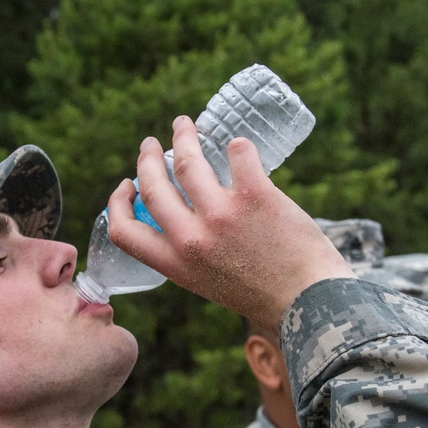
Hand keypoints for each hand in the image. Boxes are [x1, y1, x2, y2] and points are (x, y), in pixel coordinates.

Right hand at [107, 115, 354, 331]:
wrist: (310, 302)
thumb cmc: (265, 296)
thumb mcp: (209, 282)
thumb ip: (190, 255)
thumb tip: (183, 219)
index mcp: (176, 263)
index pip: (124, 230)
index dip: (118, 202)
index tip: (127, 184)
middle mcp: (191, 238)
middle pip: (152, 185)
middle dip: (147, 158)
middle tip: (152, 143)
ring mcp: (222, 214)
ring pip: (189, 161)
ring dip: (183, 136)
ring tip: (185, 126)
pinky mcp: (255, 195)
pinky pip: (238, 153)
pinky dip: (237, 145)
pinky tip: (239, 144)